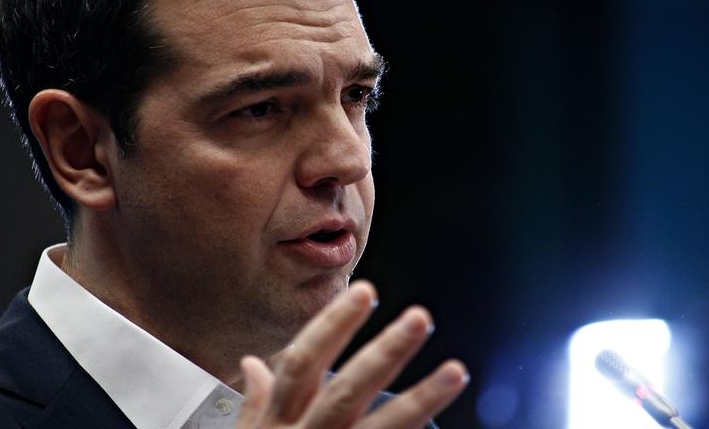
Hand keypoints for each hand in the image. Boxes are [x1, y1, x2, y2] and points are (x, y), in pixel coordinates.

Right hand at [235, 281, 467, 428]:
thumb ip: (254, 404)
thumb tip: (251, 364)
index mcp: (277, 424)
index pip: (302, 364)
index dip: (332, 326)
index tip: (365, 292)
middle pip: (347, 392)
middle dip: (384, 353)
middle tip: (420, 318)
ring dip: (421, 400)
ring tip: (456, 371)